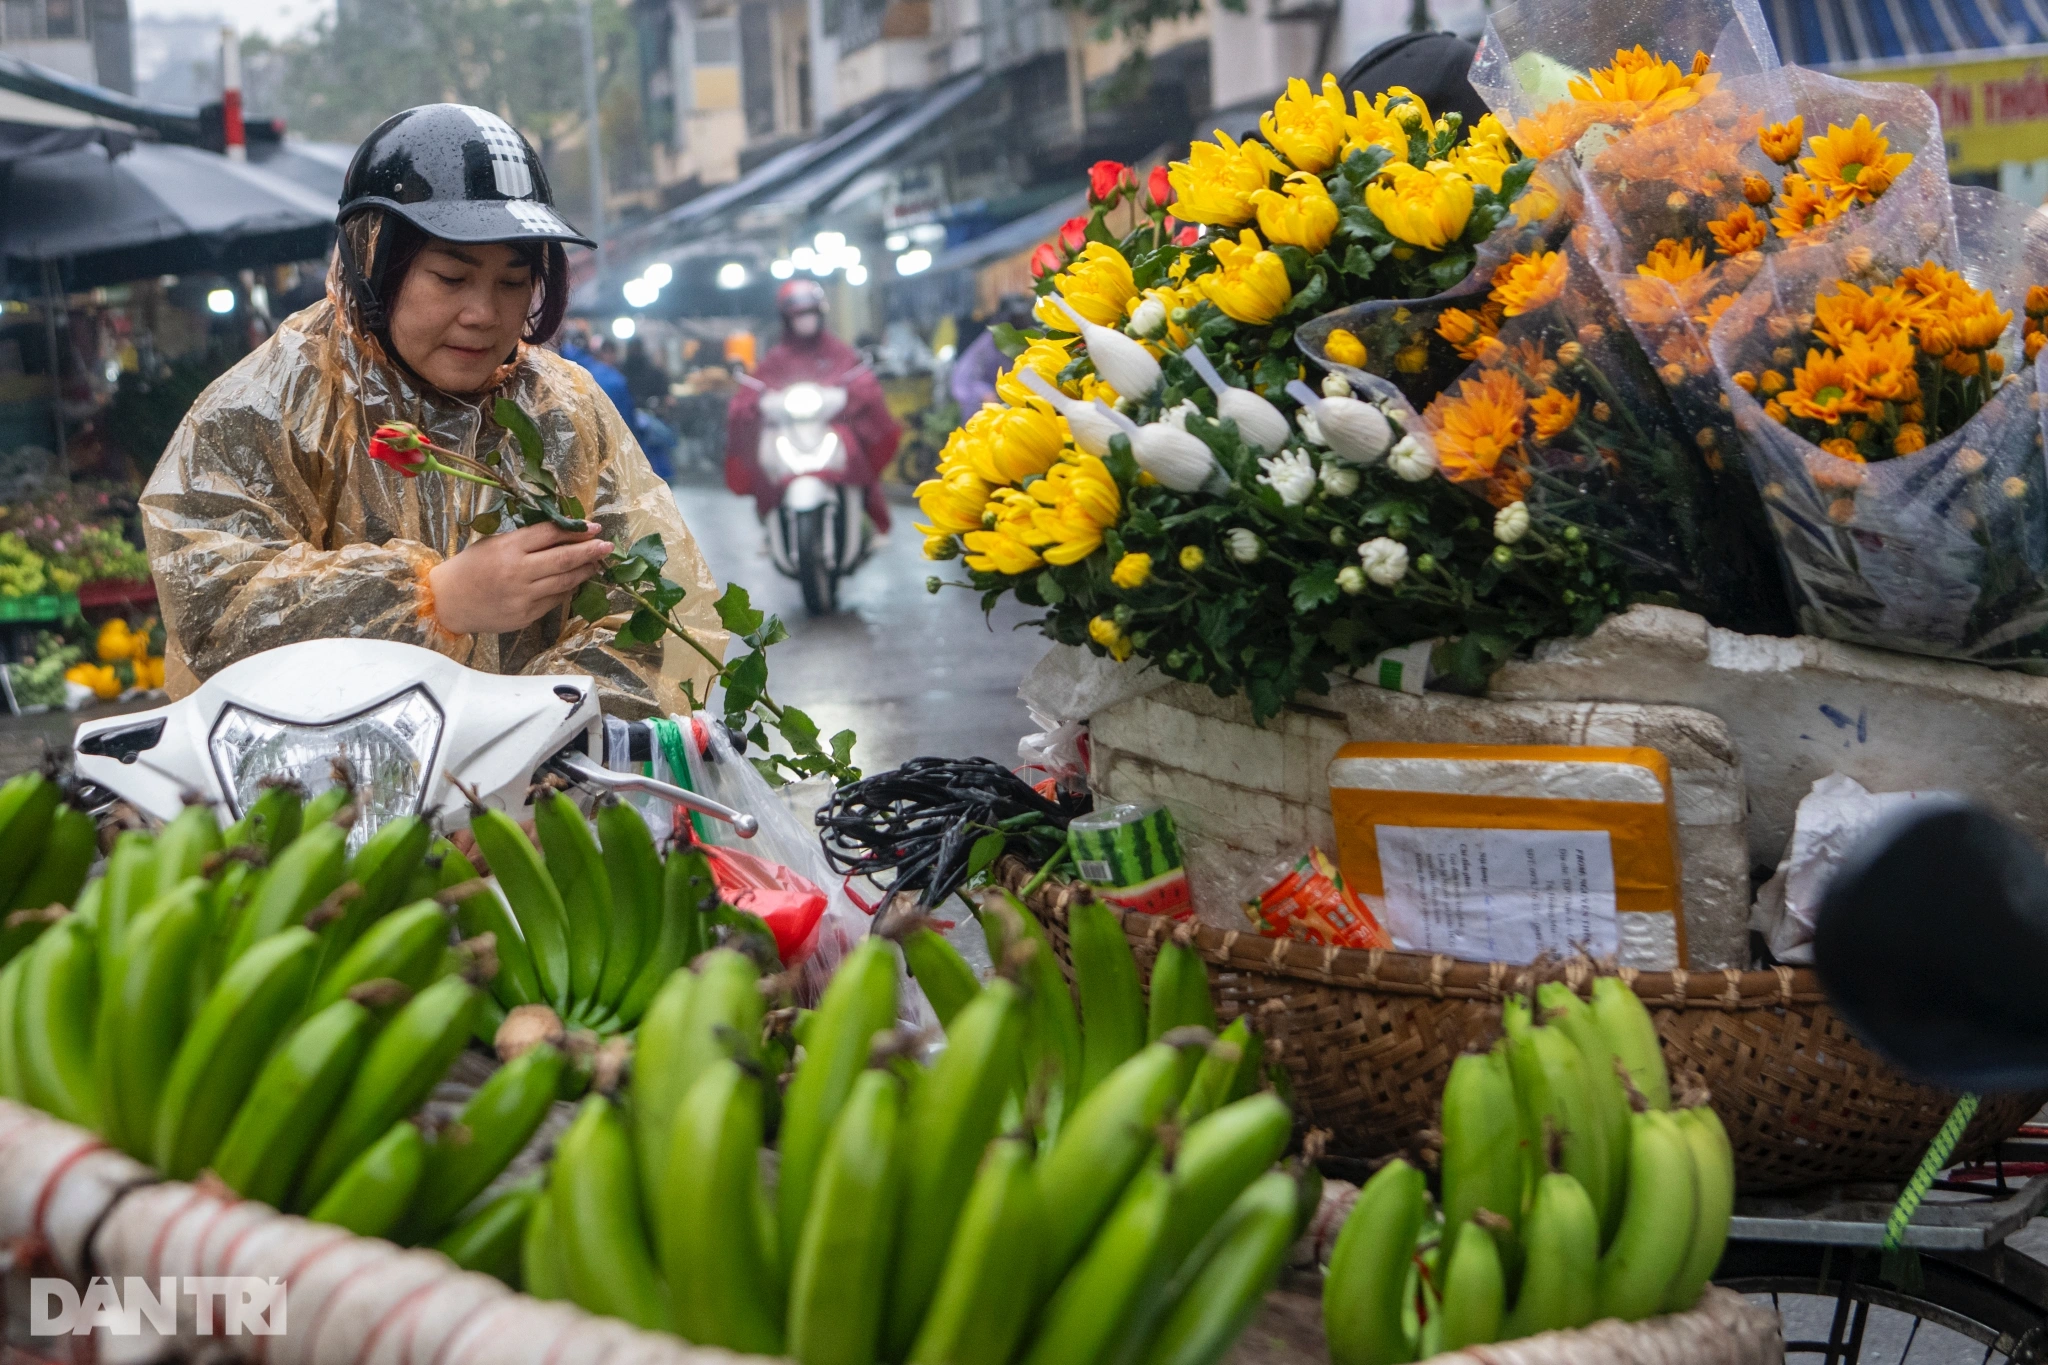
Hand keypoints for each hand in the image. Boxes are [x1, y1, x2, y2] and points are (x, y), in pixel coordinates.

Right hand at [428, 520, 612, 635]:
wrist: (447, 602)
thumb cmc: (470, 567)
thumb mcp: (494, 543)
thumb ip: (525, 540)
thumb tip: (562, 534)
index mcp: (509, 547)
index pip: (550, 534)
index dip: (576, 530)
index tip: (594, 528)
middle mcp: (518, 572)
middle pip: (564, 559)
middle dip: (590, 551)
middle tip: (608, 546)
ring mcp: (523, 596)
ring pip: (565, 582)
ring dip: (585, 572)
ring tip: (597, 563)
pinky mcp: (525, 615)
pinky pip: (554, 600)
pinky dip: (568, 589)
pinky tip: (576, 582)